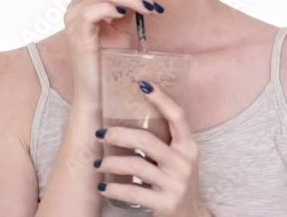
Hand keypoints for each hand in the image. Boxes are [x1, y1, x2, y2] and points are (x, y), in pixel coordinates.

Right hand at [62, 0, 161, 101]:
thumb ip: (133, 3)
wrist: (102, 91)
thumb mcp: (126, 25)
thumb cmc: (112, 61)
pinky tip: (126, 15)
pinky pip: (94, 10)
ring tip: (148, 9)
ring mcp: (73, 20)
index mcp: (84, 4)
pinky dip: (113, 9)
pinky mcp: (78, 34)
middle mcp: (75, 9)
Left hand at [94, 80, 209, 216]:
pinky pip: (134, 191)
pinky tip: (102, 187)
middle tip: (100, 133)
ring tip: (97, 164)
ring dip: (111, 162)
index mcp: (189, 147)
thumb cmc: (176, 181)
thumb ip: (163, 141)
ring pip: (136, 164)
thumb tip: (129, 115)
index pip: (178, 117)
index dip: (162, 99)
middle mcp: (185, 163)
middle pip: (147, 140)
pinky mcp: (166, 203)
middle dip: (119, 134)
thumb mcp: (177, 159)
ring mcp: (176, 184)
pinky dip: (114, 188)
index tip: (142, 83)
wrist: (189, 216)